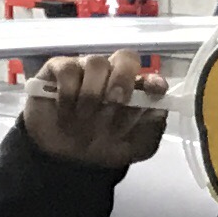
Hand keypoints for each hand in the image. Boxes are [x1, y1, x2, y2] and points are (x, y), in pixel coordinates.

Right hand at [17, 45, 169, 166]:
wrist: (67, 158)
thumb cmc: (105, 147)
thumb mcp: (137, 146)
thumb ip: (153, 127)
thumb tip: (159, 105)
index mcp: (135, 90)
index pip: (150, 76)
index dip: (154, 81)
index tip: (153, 91)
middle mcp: (112, 74)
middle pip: (125, 58)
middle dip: (123, 79)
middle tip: (116, 101)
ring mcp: (86, 69)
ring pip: (96, 63)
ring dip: (92, 93)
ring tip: (86, 118)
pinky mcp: (58, 69)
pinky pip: (67, 70)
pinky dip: (68, 94)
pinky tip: (66, 112)